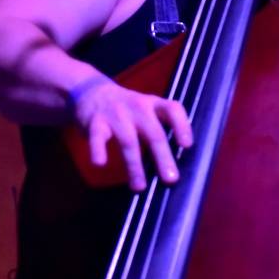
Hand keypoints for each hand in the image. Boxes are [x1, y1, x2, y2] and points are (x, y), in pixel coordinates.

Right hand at [72, 77, 192, 190]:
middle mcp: (137, 107)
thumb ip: (158, 129)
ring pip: (128, 141)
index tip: (187, 145)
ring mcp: (116, 114)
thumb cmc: (127, 109)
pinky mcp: (95, 122)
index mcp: (154, 104)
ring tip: (140, 187)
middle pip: (153, 133)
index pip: (173, 109)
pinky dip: (98, 150)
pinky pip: (97, 137)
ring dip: (134, 165)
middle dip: (163, 157)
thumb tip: (172, 164)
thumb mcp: (146, 110)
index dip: (182, 126)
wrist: (92, 91)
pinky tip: (100, 164)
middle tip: (171, 179)